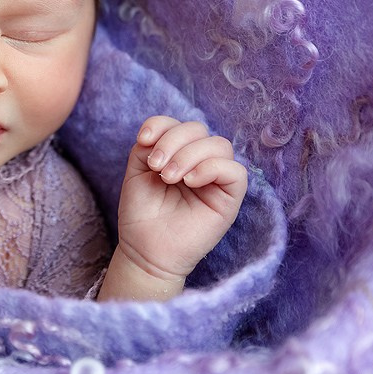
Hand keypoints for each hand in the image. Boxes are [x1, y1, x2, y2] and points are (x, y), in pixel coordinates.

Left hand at [103, 116, 247, 298]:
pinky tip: (190, 181)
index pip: (180, 123)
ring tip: (168, 177)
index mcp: (180, 153)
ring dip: (189, 155)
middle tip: (157, 167)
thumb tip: (162, 133)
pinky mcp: (230, 199)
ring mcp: (217, 179)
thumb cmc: (142, 212)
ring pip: (220, 145)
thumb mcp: (137, 169)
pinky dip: (211, 168)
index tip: (142, 141)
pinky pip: (235, 172)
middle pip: (200, 129)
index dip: (162, 125)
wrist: (145, 250)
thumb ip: (148, 145)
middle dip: (174, 141)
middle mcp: (201, 162)